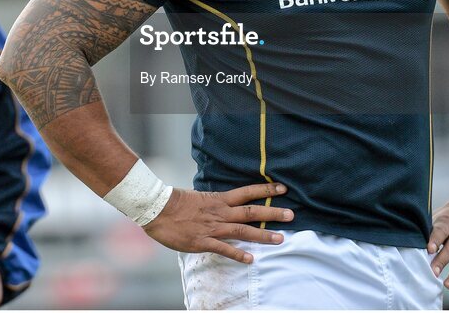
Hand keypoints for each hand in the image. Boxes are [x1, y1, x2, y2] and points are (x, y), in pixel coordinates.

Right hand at [143, 183, 293, 263]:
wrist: (156, 209)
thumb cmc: (175, 202)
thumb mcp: (199, 198)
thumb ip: (214, 203)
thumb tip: (224, 204)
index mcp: (219, 199)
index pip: (247, 192)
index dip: (266, 191)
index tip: (282, 189)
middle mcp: (220, 212)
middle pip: (251, 211)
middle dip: (272, 213)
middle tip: (291, 215)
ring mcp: (212, 227)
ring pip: (242, 230)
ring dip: (262, 235)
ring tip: (280, 239)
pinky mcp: (202, 241)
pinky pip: (223, 248)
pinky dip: (237, 254)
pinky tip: (250, 259)